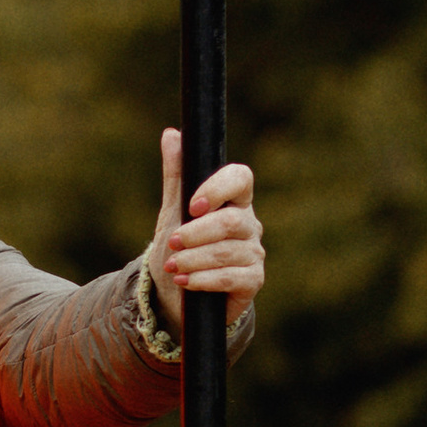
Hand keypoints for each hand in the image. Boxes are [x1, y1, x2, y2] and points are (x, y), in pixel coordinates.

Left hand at [147, 132, 263, 329]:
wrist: (177, 292)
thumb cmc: (180, 246)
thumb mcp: (174, 210)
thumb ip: (177, 175)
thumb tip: (172, 134)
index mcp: (234, 200)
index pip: (240, 178)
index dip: (218, 188)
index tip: (192, 205)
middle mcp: (249, 224)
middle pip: (230, 221)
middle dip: (197, 233)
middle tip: (173, 242)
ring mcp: (254, 253)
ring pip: (227, 251)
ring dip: (194, 259)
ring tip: (173, 265)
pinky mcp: (253, 281)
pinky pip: (231, 277)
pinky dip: (203, 280)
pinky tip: (185, 281)